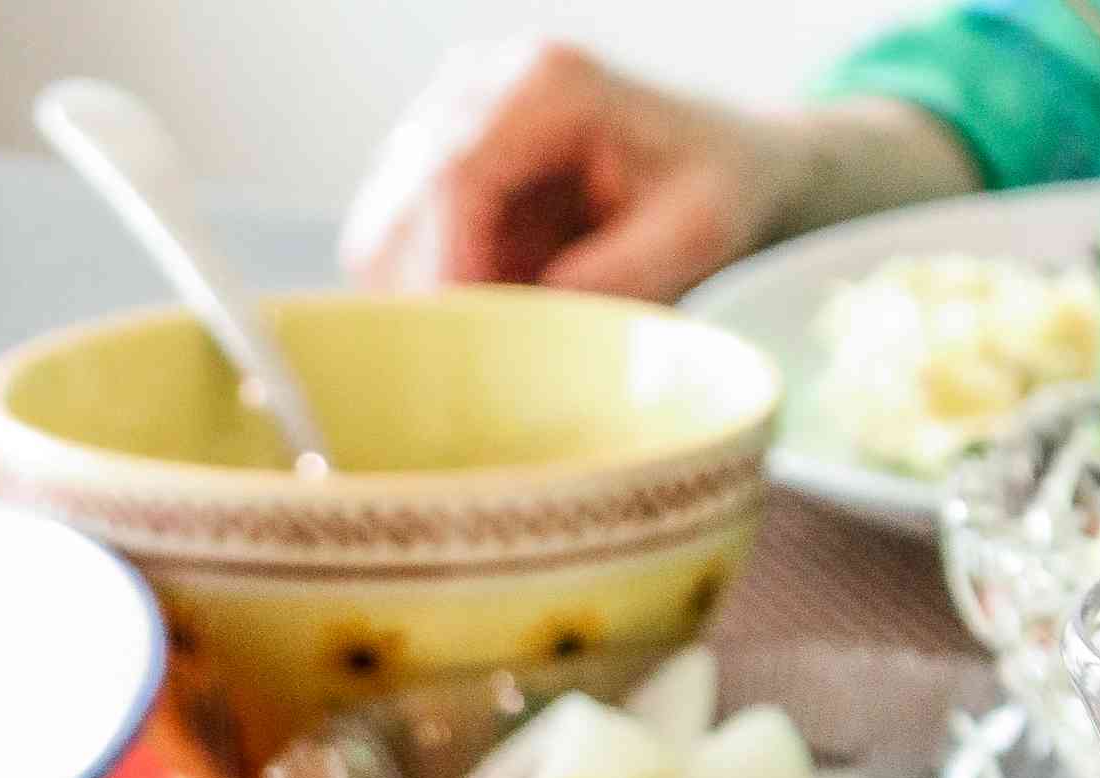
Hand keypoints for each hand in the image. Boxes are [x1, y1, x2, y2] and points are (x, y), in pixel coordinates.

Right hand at [342, 44, 972, 302]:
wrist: (720, 166)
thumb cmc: (717, 191)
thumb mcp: (698, 236)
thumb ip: (618, 277)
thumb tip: (524, 330)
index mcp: (547, 83)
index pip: (451, 182)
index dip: (448, 280)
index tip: (471, 355)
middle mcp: (480, 85)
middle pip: (396, 211)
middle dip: (426, 305)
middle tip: (479, 371)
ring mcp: (446, 122)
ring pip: (378, 238)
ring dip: (420, 308)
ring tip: (492, 343)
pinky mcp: (432, 168)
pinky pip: (391, 255)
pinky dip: (425, 302)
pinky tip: (485, 319)